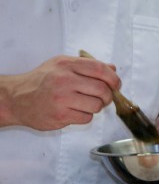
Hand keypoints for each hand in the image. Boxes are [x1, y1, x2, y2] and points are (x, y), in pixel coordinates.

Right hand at [2, 55, 118, 129]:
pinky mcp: (60, 115)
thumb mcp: (62, 65)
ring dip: (96, 107)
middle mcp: (64, 80)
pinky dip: (85, 116)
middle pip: (102, 90)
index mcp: (67, 65)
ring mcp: (62, 99)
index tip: (116, 84)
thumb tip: (112, 68)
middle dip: (108, 96)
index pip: (100, 69)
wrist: (17, 98)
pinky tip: (75, 111)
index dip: (113, 78)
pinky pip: (86, 118)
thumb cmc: (42, 81)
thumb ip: (88, 66)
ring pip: (96, 106)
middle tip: (104, 97)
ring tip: (86, 104)